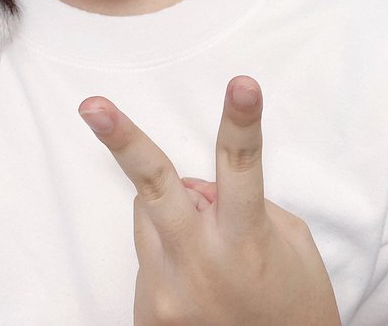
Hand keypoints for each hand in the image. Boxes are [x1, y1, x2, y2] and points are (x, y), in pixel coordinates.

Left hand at [78, 77, 341, 325]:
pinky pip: (147, 260)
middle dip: (122, 141)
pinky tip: (200, 286)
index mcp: (247, 239)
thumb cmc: (294, 309)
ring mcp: (168, 294)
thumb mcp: (290, 245)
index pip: (243, 166)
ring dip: (171, 216)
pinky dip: (168, 256)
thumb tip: (195, 187)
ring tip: (210, 252)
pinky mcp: (148, 316)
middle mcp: (201, 264)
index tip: (242, 84)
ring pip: (147, 217)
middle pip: (154, 186)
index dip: (241, 120)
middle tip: (92, 107)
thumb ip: (247, 204)